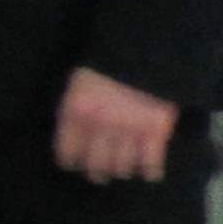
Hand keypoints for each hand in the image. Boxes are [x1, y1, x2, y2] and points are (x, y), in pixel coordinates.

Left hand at [54, 66, 179, 182]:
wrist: (146, 49)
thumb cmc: (108, 62)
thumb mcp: (80, 82)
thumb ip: (76, 108)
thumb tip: (77, 133)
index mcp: (75, 112)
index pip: (67, 150)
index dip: (70, 161)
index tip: (73, 165)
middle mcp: (99, 127)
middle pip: (95, 164)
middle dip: (96, 172)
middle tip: (99, 175)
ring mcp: (128, 132)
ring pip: (121, 167)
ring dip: (121, 171)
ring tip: (123, 171)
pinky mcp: (155, 132)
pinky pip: (150, 163)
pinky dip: (150, 171)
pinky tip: (150, 174)